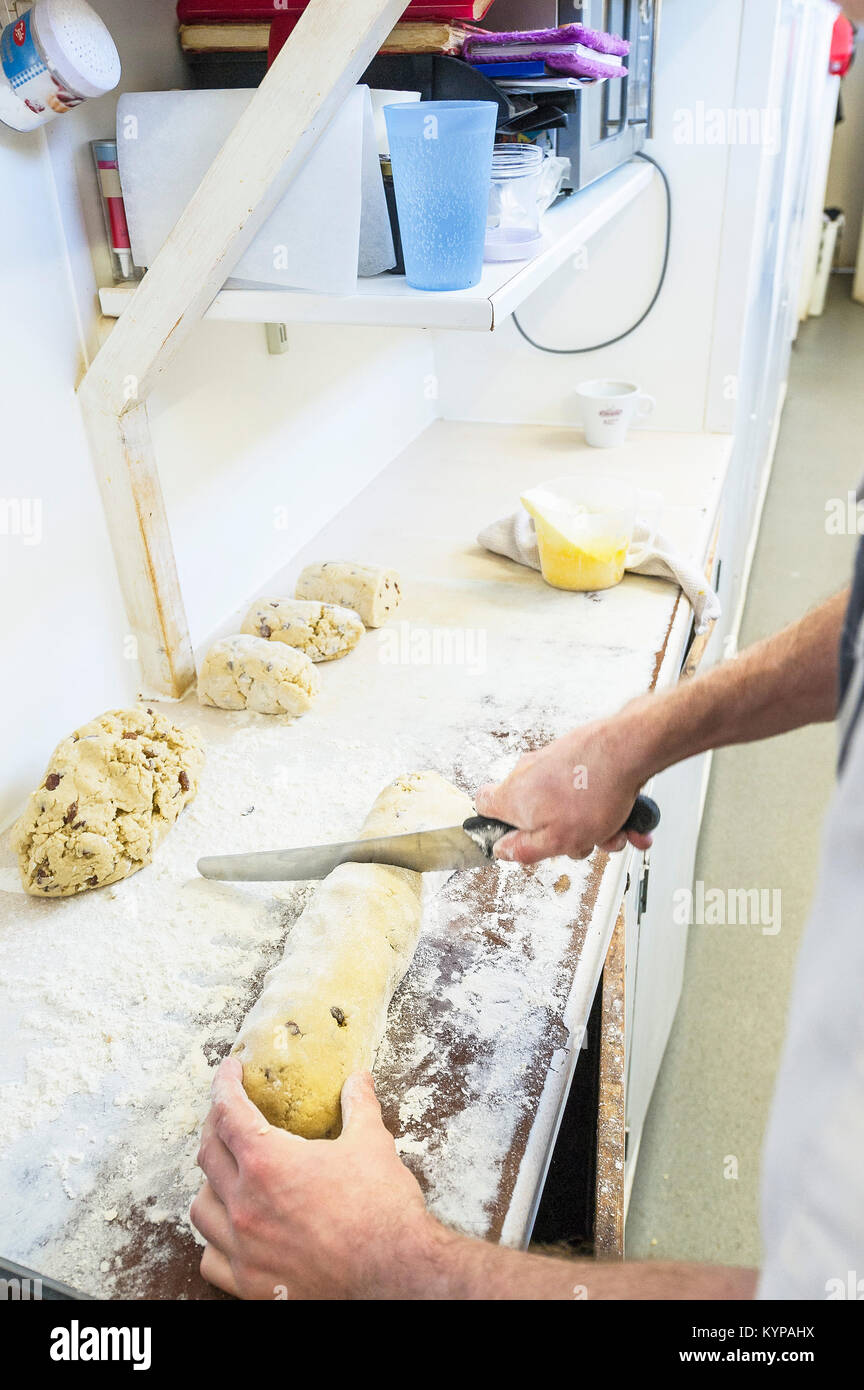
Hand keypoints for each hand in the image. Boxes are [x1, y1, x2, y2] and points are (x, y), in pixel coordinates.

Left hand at [191, 1058, 446, 1299]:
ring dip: (211, 1184)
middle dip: (215, 1125)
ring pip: (201, 1208)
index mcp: (268, 1162)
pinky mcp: (250, 1285)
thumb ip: (358, 1106)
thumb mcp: (372, 1144)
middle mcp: (245, 1205)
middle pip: (208, 1153)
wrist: (395, 1275)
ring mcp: (244, 1248)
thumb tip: (358, 1079)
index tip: (230, 1070)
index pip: (227, 1112)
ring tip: (229, 1173)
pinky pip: (211, 1258)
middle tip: (231, 1113)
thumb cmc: (382, 1210)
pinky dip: (216, 1239)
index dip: (224, 1084)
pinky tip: (233, 1230)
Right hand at [476, 718, 654, 864]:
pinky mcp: (577, 756)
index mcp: (513, 797)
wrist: (627, 748)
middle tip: (584, 842)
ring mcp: (552, 763)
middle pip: (535, 815)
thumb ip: (524, 849)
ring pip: (567, 806)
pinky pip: (586, 791)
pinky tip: (628, 819)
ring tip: (615, 830)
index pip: (483, 805)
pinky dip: (605, 806)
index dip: (496, 826)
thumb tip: (502, 851)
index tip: (516, 839)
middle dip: (563, 835)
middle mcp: (527, 774)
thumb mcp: (556, 840)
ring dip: (593, 825)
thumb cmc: (592, 791)